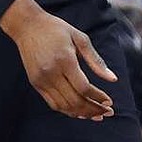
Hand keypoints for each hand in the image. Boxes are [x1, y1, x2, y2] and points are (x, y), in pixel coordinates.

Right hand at [0, 0, 116, 119]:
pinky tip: (79, 111)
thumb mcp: (80, 38)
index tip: (109, 101)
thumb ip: (96, 60)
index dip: (98, 98)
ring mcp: (41, 80)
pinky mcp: (36, 83)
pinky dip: (67, 110)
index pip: (84, 88)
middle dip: (93, 110)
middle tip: (107, 112)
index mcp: (65, 60)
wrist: (27, 26)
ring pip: (64, 106)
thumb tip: (113, 79)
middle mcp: (51, 73)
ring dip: (82, 113)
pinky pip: (53, 104)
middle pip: (75, 100)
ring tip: (96, 115)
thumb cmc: (56, 29)